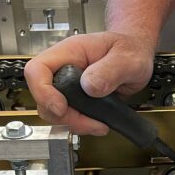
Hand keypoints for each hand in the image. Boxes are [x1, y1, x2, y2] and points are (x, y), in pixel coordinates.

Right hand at [24, 31, 153, 134]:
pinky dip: (81, 125)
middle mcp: (63, 68)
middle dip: (64, 115)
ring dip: (74, 123)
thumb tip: (90, 85)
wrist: (136, 56)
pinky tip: (98, 123)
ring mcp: (67, 85)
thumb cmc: (130, 49)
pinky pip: (67, 117)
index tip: (61, 107)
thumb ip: (110, 70)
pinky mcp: (74, 99)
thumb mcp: (127, 58)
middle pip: (42, 96)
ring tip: (98, 124)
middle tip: (89, 121)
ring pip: (52, 111)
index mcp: (70, 51)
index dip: (43, 91)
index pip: (38, 69)